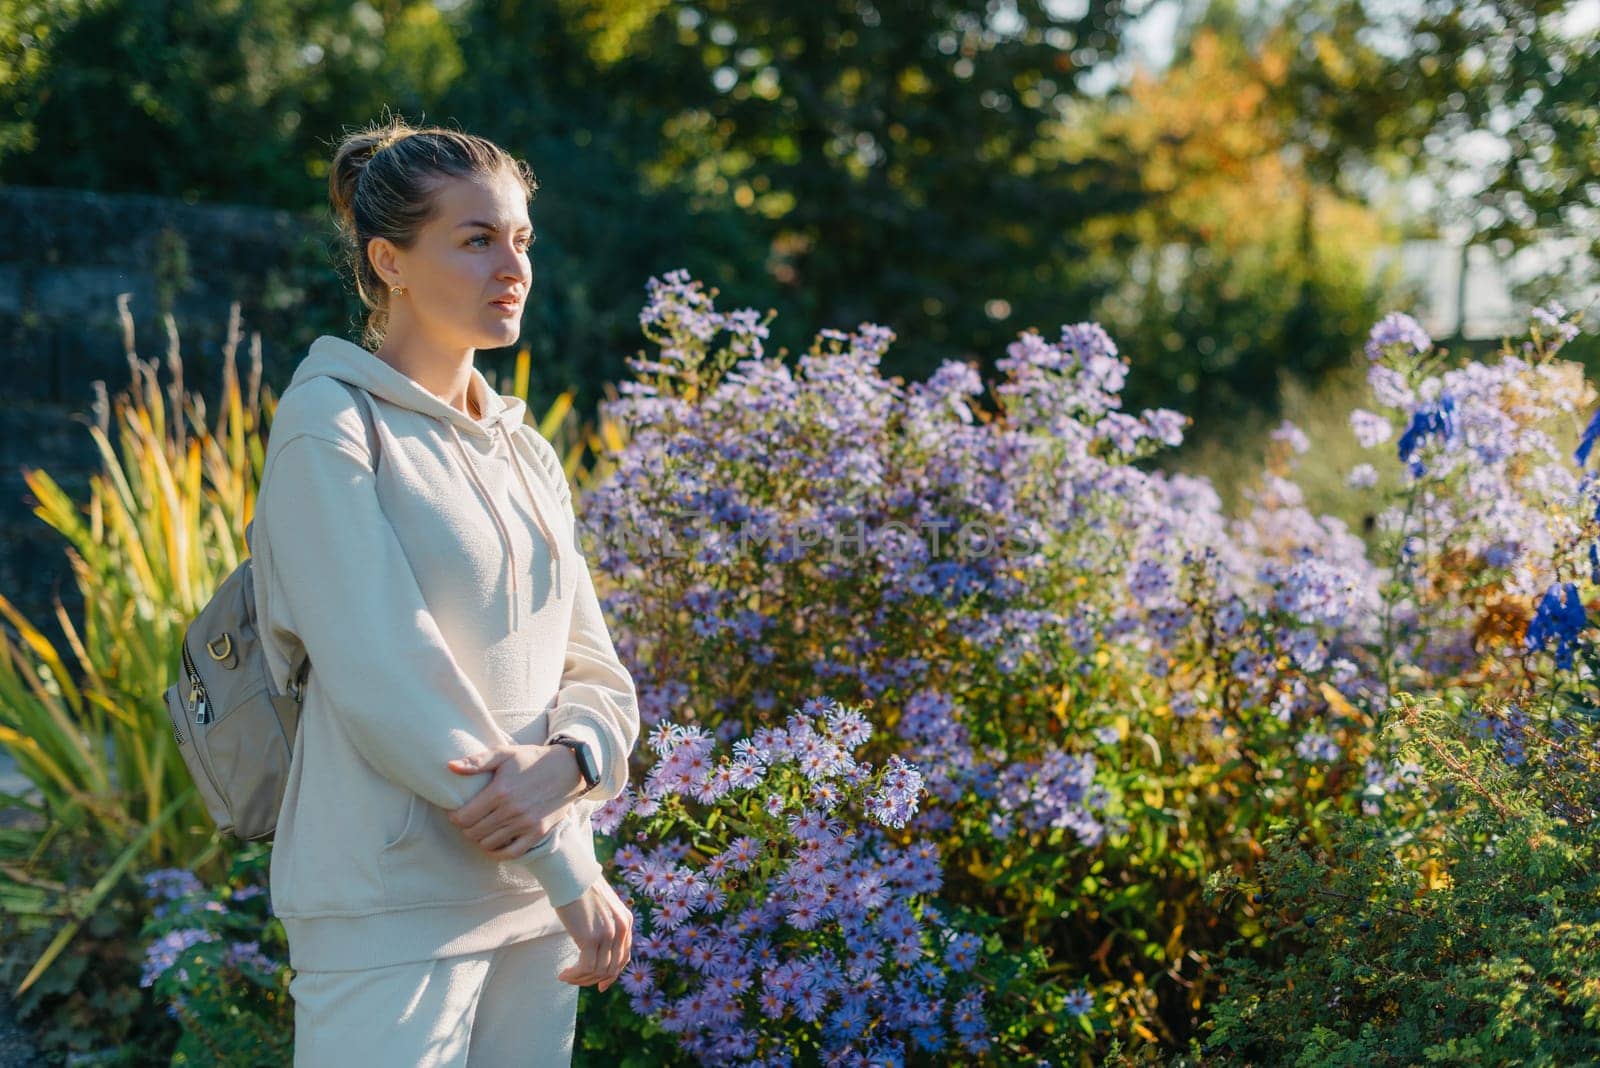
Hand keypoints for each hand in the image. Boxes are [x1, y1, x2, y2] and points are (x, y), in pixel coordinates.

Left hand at [444, 743, 585, 860]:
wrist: (568, 768)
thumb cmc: (532, 758)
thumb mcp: (504, 753)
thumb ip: (476, 762)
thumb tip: (450, 766)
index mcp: (500, 791)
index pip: (464, 817)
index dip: (454, 816)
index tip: (454, 811)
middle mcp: (512, 811)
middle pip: (473, 832)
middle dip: (465, 827)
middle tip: (467, 819)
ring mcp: (526, 824)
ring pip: (488, 844)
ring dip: (479, 839)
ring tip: (479, 829)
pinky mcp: (537, 833)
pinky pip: (511, 853)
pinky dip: (497, 852)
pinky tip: (493, 844)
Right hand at [554, 876, 632, 992]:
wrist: (571, 874)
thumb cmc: (580, 888)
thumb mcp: (602, 908)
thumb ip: (605, 925)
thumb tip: (596, 946)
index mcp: (626, 921)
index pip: (624, 957)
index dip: (612, 974)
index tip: (600, 985)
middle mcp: (622, 929)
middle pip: (612, 967)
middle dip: (594, 979)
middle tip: (576, 979)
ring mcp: (608, 934)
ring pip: (598, 971)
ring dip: (581, 979)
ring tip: (567, 976)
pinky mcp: (591, 938)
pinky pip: (585, 968)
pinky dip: (574, 975)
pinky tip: (563, 974)